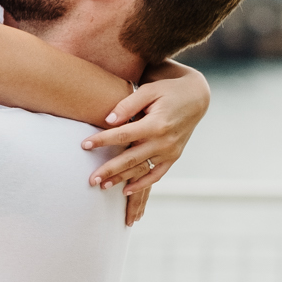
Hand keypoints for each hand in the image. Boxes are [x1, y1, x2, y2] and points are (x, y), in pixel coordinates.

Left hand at [80, 63, 209, 213]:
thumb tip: (108, 120)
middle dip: (109, 169)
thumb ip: (128, 104)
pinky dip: (142, 184)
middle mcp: (164, 141)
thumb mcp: (149, 90)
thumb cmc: (168, 90)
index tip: (84, 145)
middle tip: (90, 179)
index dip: (102, 140)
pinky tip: (126, 191)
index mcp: (156, 124)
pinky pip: (157, 175)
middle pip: (131, 158)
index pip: (123, 134)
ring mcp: (170, 152)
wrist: (196, 98)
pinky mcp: (174, 157)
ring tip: (102, 186)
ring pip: (141, 169)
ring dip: (121, 179)